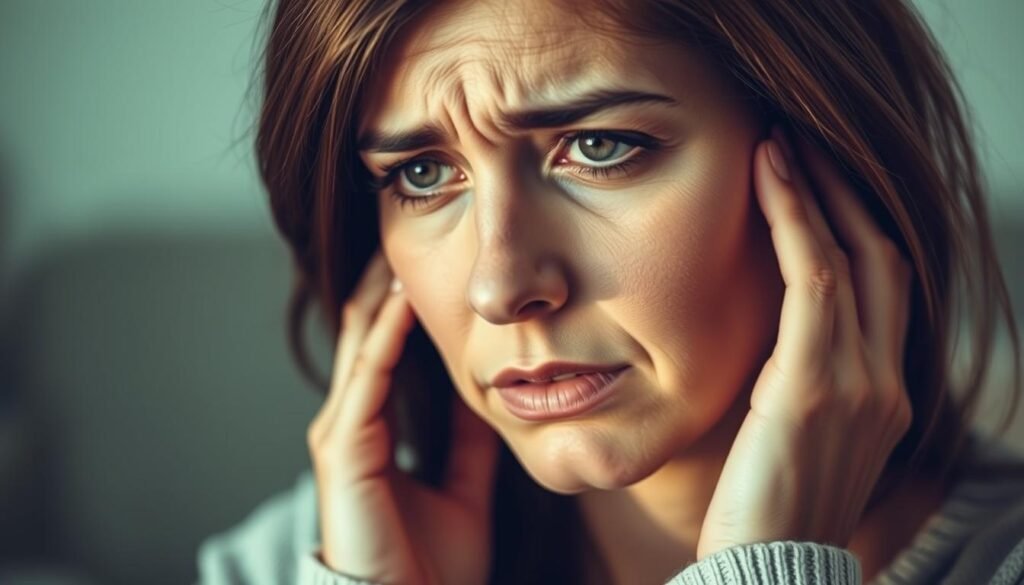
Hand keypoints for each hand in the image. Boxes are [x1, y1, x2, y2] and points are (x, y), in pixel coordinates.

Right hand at [308, 249, 500, 584]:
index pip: (384, 346)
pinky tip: (404, 300)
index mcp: (373, 427)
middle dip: (386, 282)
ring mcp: (342, 432)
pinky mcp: (344, 448)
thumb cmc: (432, 562)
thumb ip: (469, 440)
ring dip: (382, 295)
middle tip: (409, 233)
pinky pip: (368, 379)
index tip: (429, 260)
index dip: (403, 301)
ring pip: (361, 344)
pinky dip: (386, 337)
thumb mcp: (465, 484)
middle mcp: (350, 420)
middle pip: (367, 332)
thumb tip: (489, 394)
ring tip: (403, 249)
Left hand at [695, 126, 913, 559]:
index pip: (883, 286)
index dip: (854, 224)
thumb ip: (799, 386)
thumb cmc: (764, 511)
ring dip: (817, 190)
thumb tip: (771, 342)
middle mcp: (884, 382)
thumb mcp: (794, 440)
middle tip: (802, 142)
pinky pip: (816, 280)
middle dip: (842, 192)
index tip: (815, 180)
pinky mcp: (816, 387)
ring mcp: (860, 384)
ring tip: (780, 142)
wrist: (766, 573)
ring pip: (852, 256)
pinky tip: (772, 177)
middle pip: (880, 257)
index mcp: (881, 395)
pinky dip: (796, 219)